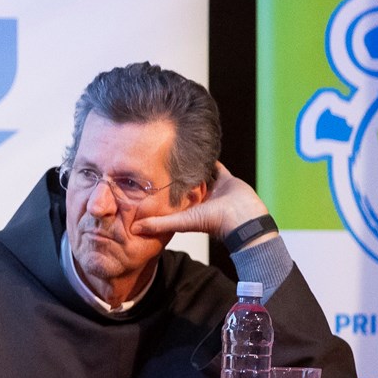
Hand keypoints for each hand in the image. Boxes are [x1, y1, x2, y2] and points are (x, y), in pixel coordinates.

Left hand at [131, 163, 271, 243]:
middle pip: (185, 185)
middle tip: (159, 162)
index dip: (162, 191)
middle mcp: (201, 199)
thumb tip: (134, 228)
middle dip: (175, 176)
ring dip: (191, 167)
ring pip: (199, 175)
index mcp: (189, 209)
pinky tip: (197, 149)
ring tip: (176, 153)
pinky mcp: (226, 179)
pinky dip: (209, 159)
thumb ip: (158, 224)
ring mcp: (214, 188)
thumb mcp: (181, 222)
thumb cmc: (213, 222)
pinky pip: (216, 167)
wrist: (243, 218)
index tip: (147, 181)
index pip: (172, 198)